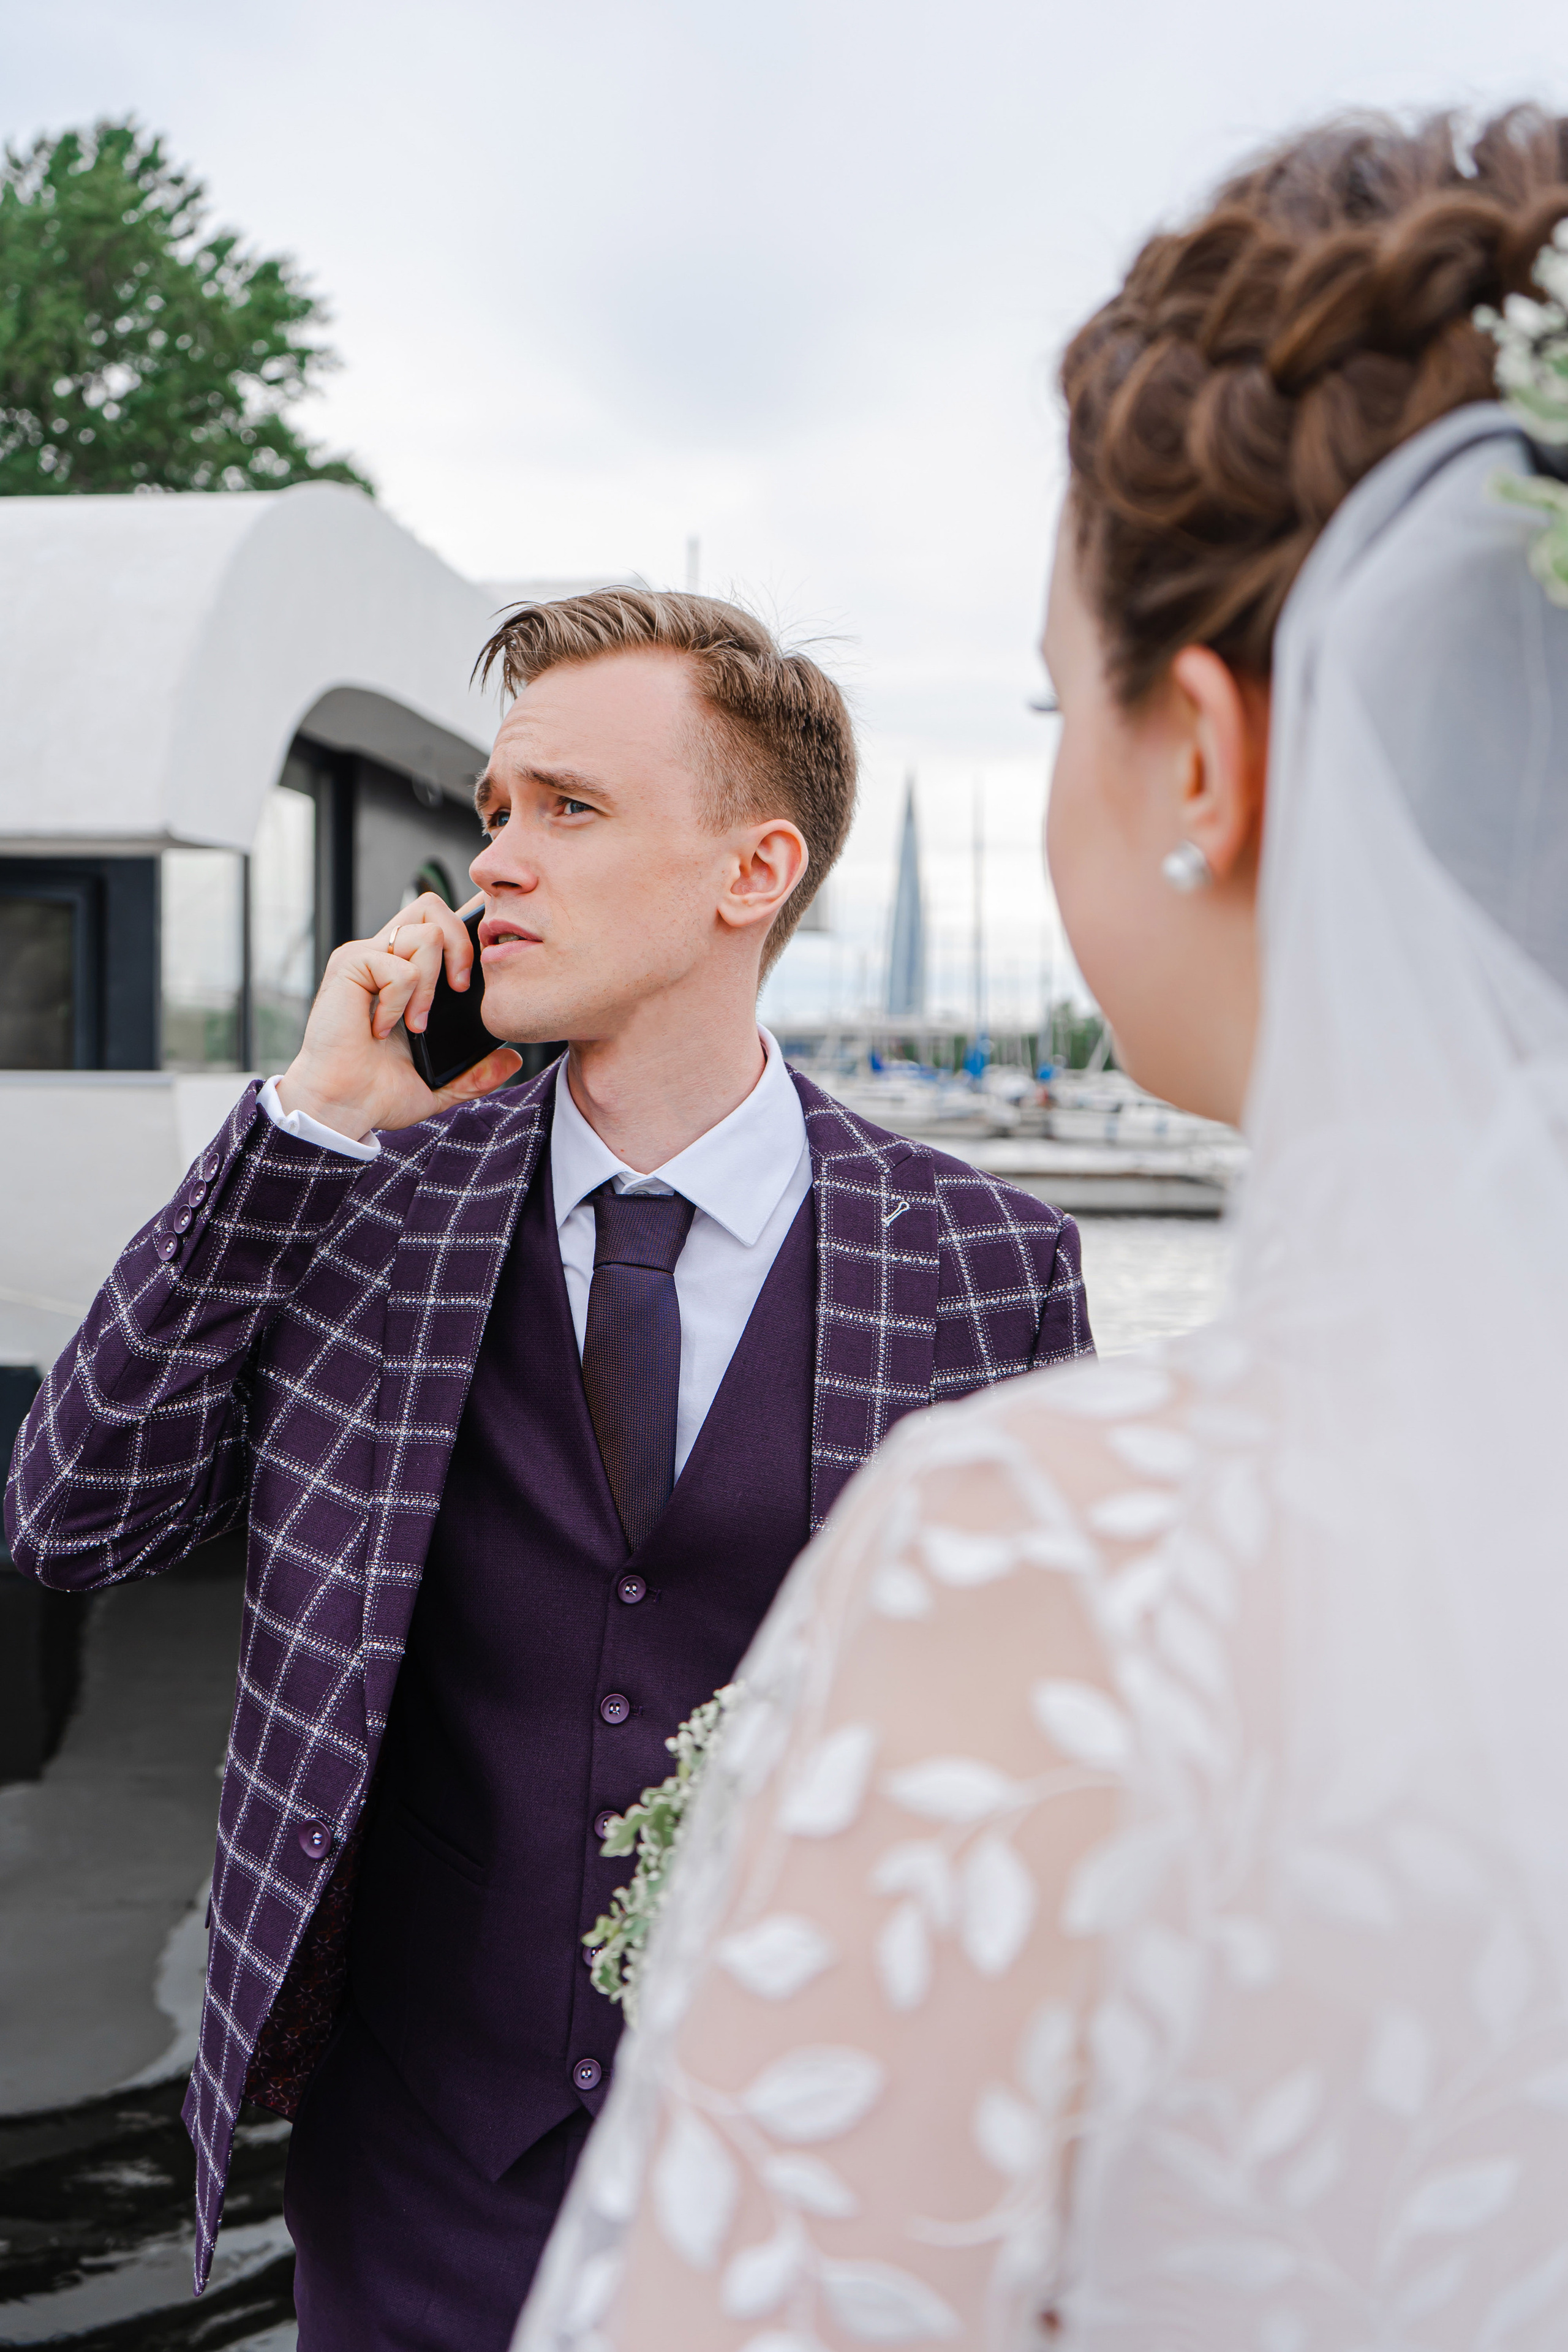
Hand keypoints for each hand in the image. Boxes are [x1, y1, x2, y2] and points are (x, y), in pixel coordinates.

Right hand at [275, 892, 521, 1139]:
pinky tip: (381, 1028)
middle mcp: (384, 955)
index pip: (438, 924)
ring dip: (430, 985)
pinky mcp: (349, 965)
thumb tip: (512, 1060)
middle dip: (461, 944)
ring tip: (414, 1025)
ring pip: (425, 933)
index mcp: (404, 971)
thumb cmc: (377, 1093)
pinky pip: (400, 967)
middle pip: (432, 906)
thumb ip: (477, 1073)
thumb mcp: (441, 1085)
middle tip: (459, 991)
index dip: (466, 929)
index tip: (478, 969)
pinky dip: (401, 1003)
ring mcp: (365, 957)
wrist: (342, 1107)